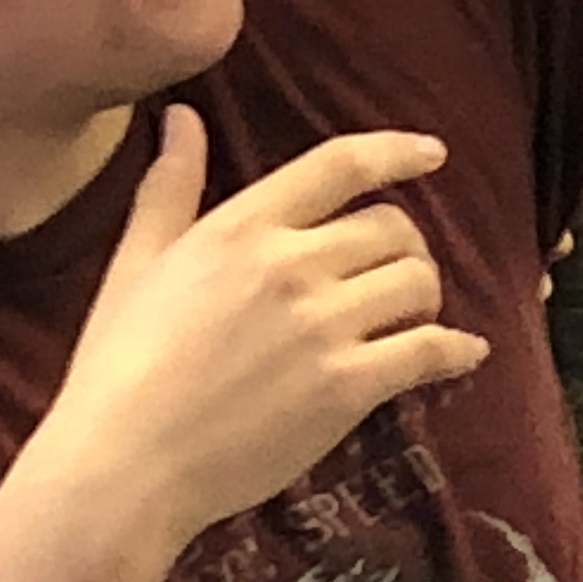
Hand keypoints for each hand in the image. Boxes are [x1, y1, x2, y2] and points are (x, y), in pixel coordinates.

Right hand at [42, 111, 489, 553]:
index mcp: (242, 227)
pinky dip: (457, 350)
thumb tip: (182, 117)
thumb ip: (170, 185)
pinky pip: (428, 351)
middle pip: (392, 226)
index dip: (397, 152)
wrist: (123, 464)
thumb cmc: (118, 366)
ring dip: (425, 295)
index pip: (340, 165)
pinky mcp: (346, 388)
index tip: (432, 154)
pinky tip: (464, 354)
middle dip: (405, 245)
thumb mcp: (137, 262)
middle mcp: (291, 264)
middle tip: (396, 271)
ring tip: (411, 315)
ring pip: (417, 282)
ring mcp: (323, 326)